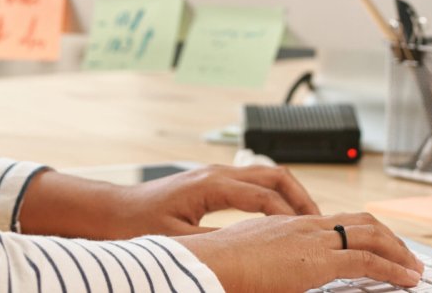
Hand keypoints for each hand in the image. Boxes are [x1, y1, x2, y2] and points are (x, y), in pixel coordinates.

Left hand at [17, 164, 318, 238]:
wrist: (108, 211)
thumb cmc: (135, 224)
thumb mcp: (177, 242)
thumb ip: (214, 247)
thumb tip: (243, 258)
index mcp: (212, 185)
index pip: (266, 196)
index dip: (293, 217)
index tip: (313, 236)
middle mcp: (217, 174)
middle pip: (275, 176)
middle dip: (303, 200)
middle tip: (323, 226)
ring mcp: (215, 175)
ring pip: (266, 177)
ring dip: (290, 197)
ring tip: (310, 224)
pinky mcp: (210, 184)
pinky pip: (252, 185)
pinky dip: (273, 199)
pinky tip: (279, 223)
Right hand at [176, 211, 423, 292]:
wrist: (206, 264)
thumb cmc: (217, 267)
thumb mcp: (249, 262)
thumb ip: (270, 266)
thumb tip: (275, 277)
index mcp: (286, 224)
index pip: (334, 220)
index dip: (361, 231)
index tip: (375, 245)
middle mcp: (304, 225)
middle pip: (359, 221)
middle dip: (388, 237)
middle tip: (405, 255)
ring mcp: (313, 239)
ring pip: (370, 235)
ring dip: (397, 251)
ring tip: (413, 267)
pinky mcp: (319, 260)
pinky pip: (367, 261)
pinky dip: (393, 268)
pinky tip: (406, 279)